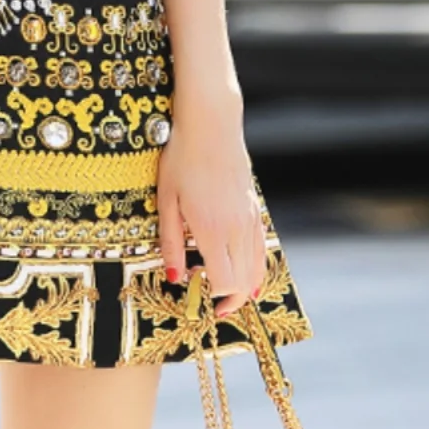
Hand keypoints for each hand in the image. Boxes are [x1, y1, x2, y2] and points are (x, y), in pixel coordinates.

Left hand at [156, 95, 267, 318]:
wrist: (211, 124)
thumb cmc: (182, 158)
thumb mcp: (166, 200)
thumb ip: (171, 243)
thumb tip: (173, 277)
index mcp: (212, 228)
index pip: (225, 282)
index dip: (213, 297)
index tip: (198, 296)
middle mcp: (237, 227)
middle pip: (244, 281)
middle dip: (230, 300)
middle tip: (211, 304)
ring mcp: (250, 217)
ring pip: (256, 268)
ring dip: (244, 286)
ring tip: (227, 295)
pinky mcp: (255, 208)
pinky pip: (261, 248)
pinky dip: (256, 268)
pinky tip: (248, 275)